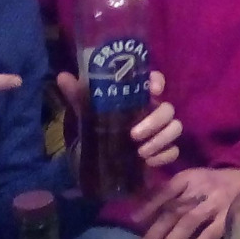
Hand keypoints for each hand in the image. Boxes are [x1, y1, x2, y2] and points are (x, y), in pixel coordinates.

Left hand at [56, 70, 180, 166]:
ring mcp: (160, 132)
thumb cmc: (95, 129)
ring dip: (161, 140)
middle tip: (133, 134)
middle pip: (168, 108)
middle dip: (155, 121)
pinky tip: (148, 162)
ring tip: (140, 152)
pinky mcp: (163, 151)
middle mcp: (152, 112)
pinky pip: (174, 151)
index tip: (153, 90)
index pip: (156, 81)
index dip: (158, 82)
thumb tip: (63, 76)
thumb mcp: (85, 112)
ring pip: (176, 128)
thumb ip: (78, 95)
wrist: (96, 162)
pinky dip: (164, 156)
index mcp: (137, 99)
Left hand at [132, 166, 239, 238]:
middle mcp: (201, 190)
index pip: (165, 190)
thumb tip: (145, 210)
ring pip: (188, 223)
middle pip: (174, 211)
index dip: (149, 205)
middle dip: (156, 232)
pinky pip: (210, 234)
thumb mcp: (194, 178)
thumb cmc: (216, 182)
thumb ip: (174, 191)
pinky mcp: (229, 217)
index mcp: (190, 177)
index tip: (134, 220)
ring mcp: (216, 204)